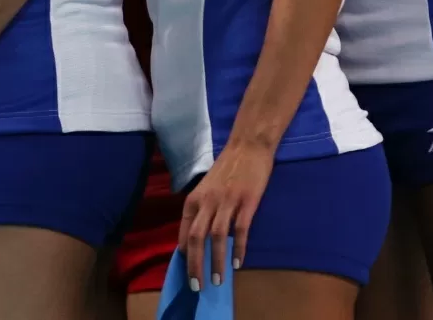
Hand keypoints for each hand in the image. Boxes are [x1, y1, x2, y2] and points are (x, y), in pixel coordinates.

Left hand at [178, 137, 272, 290]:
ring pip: (217, 237)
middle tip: (197, 286)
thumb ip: (201, 210)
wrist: (248, 146)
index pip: (185, 231)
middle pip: (196, 238)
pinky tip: (238, 264)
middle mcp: (207, 201)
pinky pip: (241, 229)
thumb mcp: (206, 189)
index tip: (186, 272)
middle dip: (195, 264)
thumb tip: (195, 237)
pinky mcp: (247, 202)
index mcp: (195, 199)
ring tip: (218, 281)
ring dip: (216, 261)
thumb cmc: (227, 169)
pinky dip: (238, 248)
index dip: (185, 254)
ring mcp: (227, 202)